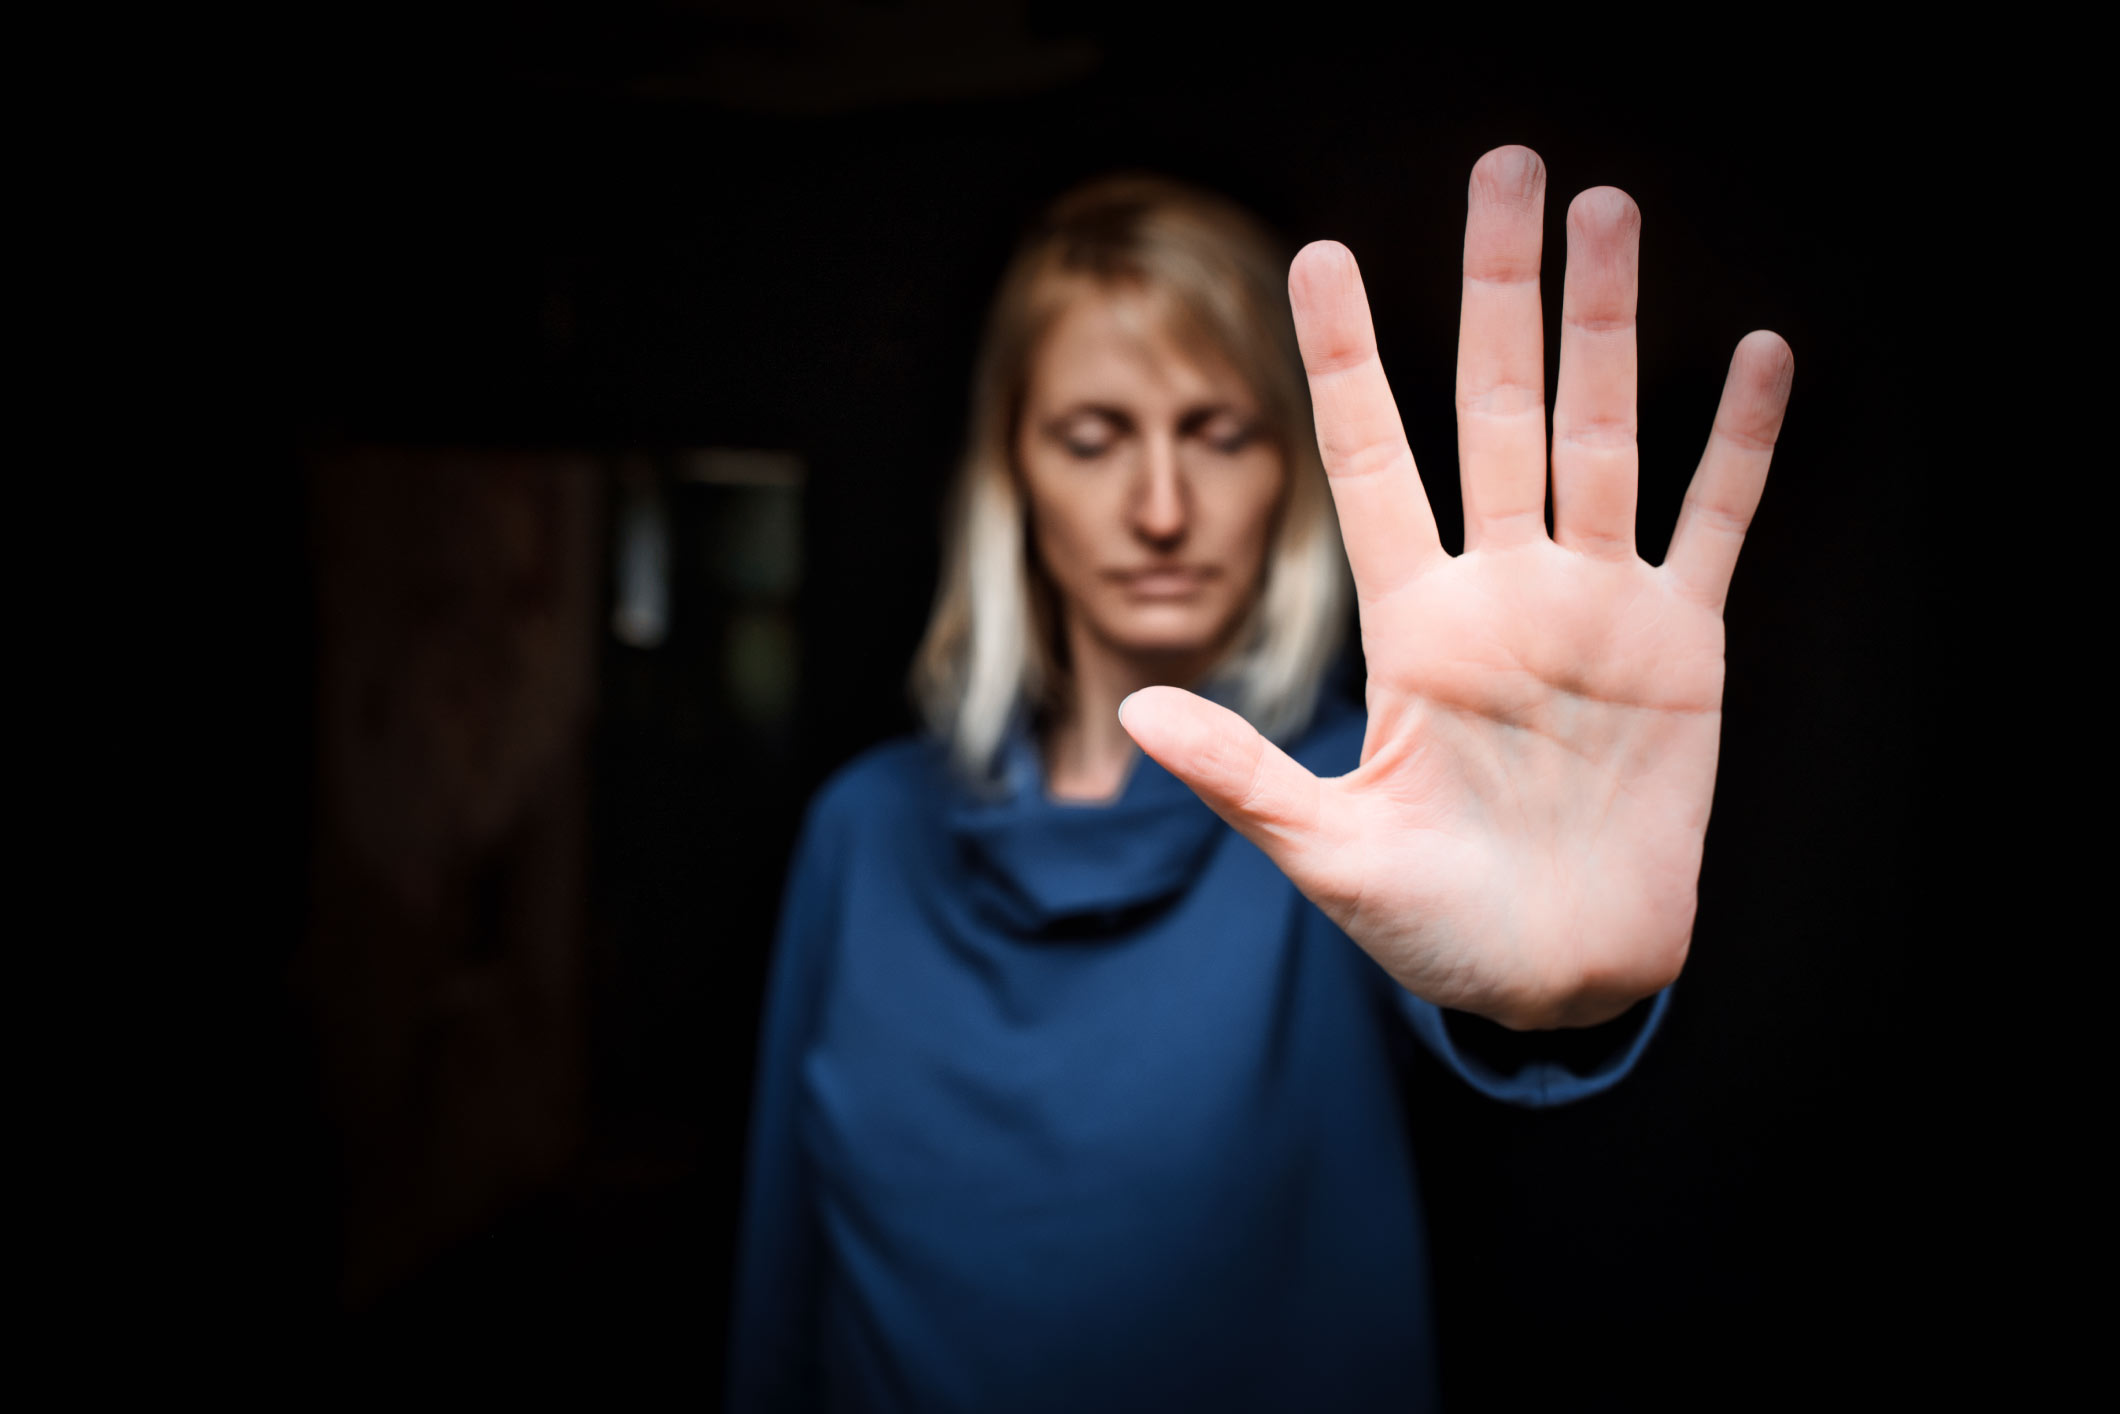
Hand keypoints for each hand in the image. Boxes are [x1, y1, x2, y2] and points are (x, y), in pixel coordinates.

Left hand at [1119, 146, 1792, 1029]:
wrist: (1557, 978)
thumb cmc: (1434, 926)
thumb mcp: (1332, 857)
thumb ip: (1247, 781)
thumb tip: (1138, 715)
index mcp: (1413, 626)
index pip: (1370, 462)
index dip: (1347, 360)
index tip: (1320, 256)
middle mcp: (1501, 591)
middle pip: (1494, 411)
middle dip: (1499, 291)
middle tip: (1506, 168)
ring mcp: (1592, 609)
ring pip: (1601, 437)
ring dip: (1606, 330)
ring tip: (1607, 211)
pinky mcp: (1678, 648)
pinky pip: (1711, 525)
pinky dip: (1737, 447)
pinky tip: (1755, 355)